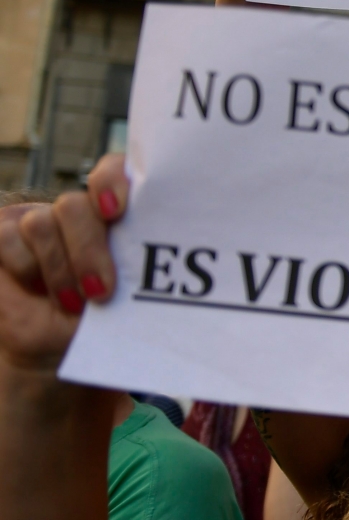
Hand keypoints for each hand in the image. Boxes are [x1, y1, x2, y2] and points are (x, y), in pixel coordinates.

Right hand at [0, 155, 127, 371]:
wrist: (53, 348)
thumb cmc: (104, 321)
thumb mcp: (130, 298)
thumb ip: (141, 272)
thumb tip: (161, 269)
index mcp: (119, 216)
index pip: (115, 172)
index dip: (112, 181)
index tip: (114, 211)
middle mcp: (78, 211)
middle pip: (75, 205)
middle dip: (88, 250)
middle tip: (101, 292)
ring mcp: (37, 220)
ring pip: (40, 222)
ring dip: (58, 269)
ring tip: (72, 304)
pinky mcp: (2, 234)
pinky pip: (6, 237)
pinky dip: (27, 269)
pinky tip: (39, 292)